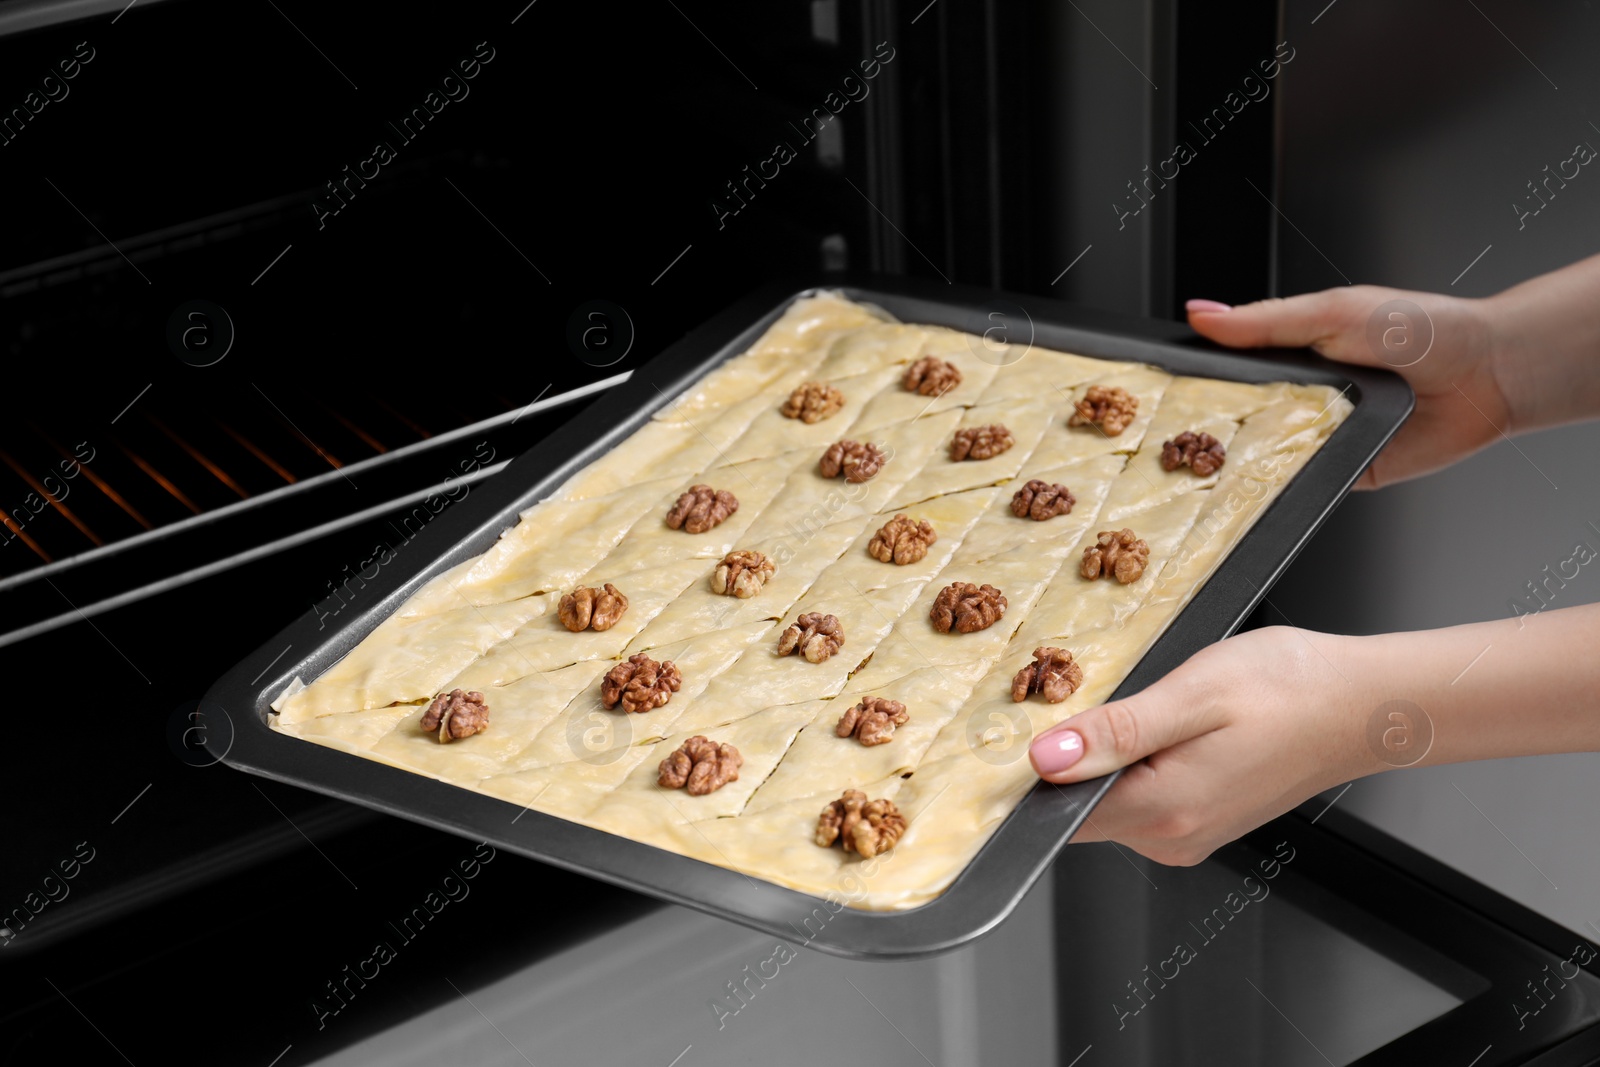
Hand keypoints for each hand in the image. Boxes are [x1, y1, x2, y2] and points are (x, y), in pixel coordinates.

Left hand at [1029, 626, 1366, 865]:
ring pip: (1111, 801)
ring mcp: (1188, 836)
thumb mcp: (1193, 693)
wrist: (1361, 704)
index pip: (1060, 812)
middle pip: (1082, 807)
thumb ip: (1116, 731)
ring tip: (1162, 710)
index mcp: (1165, 810)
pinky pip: (1143, 800)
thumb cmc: (1290, 687)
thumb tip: (1046, 760)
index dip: (1038, 770)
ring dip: (1115, 757)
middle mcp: (1173, 837)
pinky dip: (1143, 764)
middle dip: (1081, 756)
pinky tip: (1176, 728)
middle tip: (1124, 698)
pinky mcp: (1200, 824)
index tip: (1045, 725)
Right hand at [1185, 285, 1505, 488]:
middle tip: (1175, 435)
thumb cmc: (1422, 330)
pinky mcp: (1344, 472)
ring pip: (1267, 456)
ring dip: (1247, 459)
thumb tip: (1204, 314)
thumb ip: (1265, 321)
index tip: (1162, 389)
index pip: (1230, 372)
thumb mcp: (1331, 312)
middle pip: (1241, 419)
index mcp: (1293, 355)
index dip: (1197, 381)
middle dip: (1212, 429)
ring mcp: (1322, 437)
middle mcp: (1304, 398)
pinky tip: (1265, 477)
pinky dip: (1286, 484)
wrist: (1486, 373)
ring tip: (1211, 462)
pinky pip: (1305, 484)